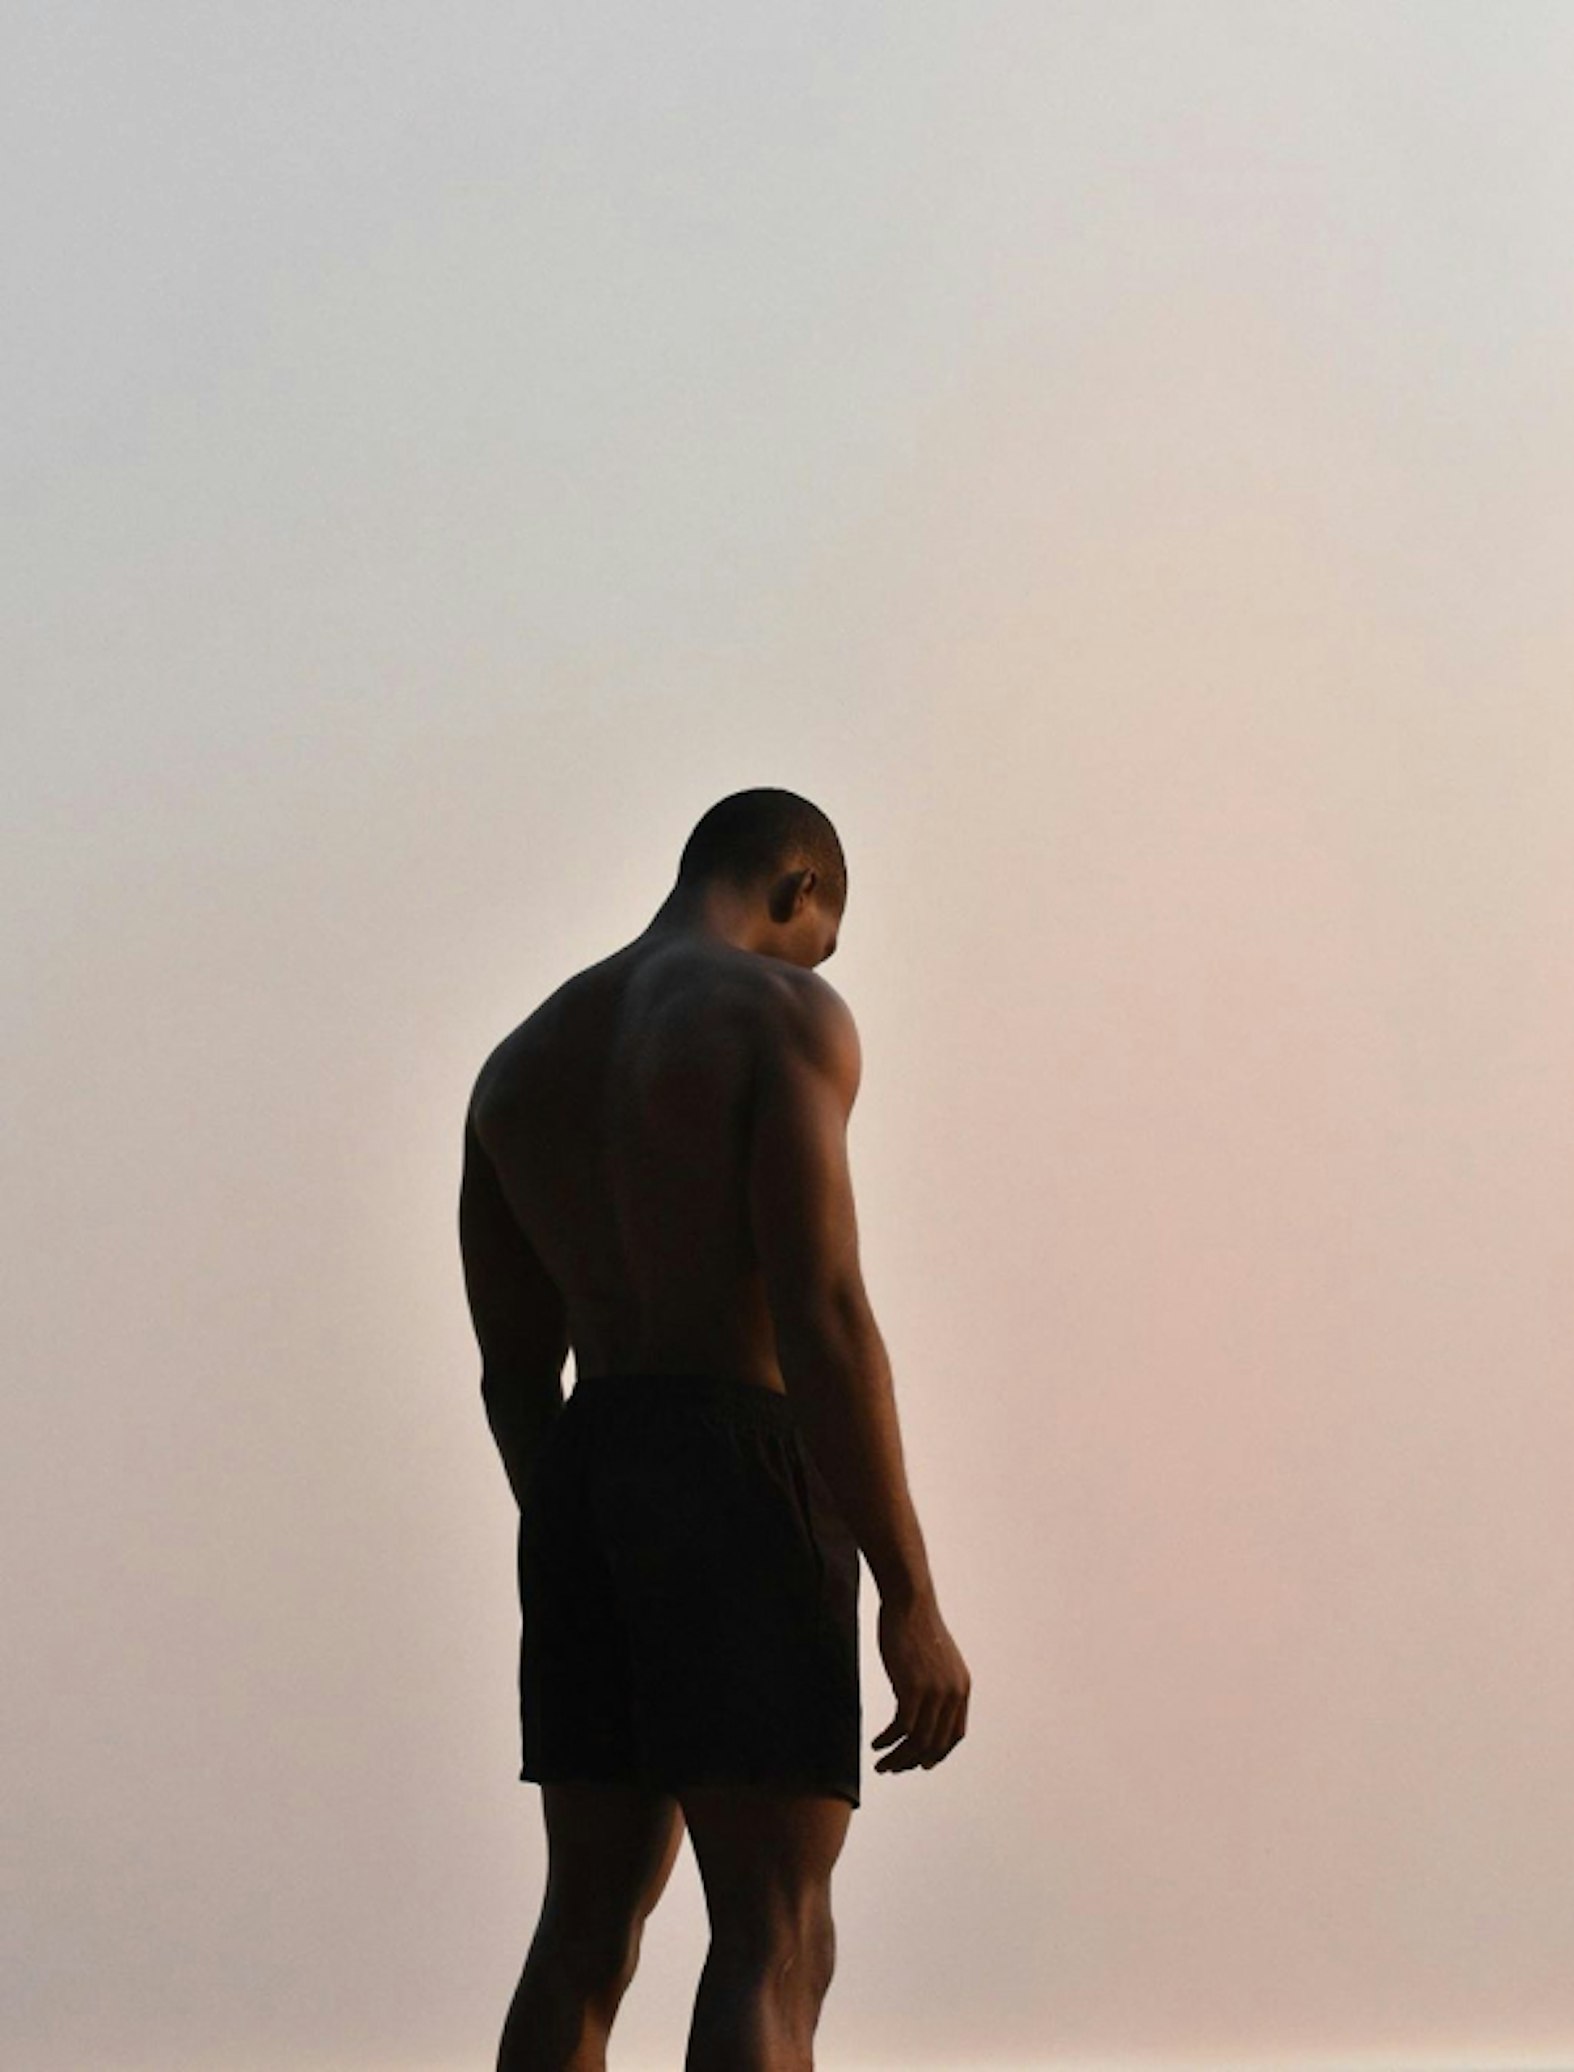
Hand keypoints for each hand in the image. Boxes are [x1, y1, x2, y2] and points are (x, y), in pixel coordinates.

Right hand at [871, 1593, 970, 1774]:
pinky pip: (902, 1728)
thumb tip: (921, 1707)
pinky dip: (888, 1741)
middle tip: (894, 1769)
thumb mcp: (937, 1660)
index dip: (938, 1753)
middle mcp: (953, 1694)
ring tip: (881, 1765)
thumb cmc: (917, 1626)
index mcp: (962, 1688)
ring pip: (918, 1741)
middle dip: (913, 1762)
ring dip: (898, 1758)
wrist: (910, 1601)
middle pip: (936, 1744)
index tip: (919, 1763)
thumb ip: (936, 1685)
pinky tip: (876, 1743)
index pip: (955, 1735)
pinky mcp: (913, 1688)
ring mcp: (935, 1692)